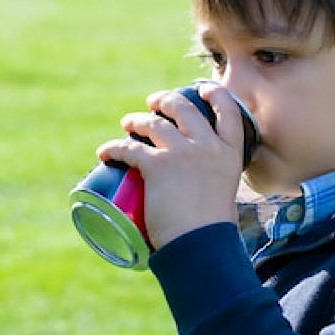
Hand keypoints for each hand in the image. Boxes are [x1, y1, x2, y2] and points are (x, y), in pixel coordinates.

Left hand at [97, 83, 245, 248]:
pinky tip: (105, 153)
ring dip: (136, 120)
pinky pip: (129, 148)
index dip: (214, 93)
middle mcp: (207, 146)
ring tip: (127, 124)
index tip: (200, 88)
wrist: (201, 245)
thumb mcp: (224, 195)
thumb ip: (213, 183)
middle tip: (152, 104)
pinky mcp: (157, 166)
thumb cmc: (213, 231)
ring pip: (153, 124)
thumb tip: (199, 191)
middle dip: (164, 101)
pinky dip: (113, 148)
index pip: (227, 109)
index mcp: (230, 152)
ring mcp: (182, 153)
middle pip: (183, 108)